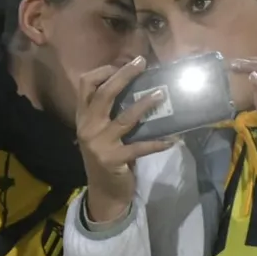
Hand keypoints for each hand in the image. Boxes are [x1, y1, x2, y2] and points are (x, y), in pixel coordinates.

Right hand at [74, 57, 175, 221]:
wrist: (104, 191)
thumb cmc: (106, 155)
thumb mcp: (99, 131)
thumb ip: (108, 112)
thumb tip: (138, 85)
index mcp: (82, 116)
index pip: (85, 84)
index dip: (104, 71)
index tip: (123, 64)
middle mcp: (88, 127)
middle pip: (104, 94)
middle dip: (124, 76)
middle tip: (142, 63)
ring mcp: (99, 144)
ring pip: (124, 118)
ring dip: (145, 104)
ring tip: (162, 94)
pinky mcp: (114, 160)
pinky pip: (140, 147)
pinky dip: (158, 142)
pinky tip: (173, 139)